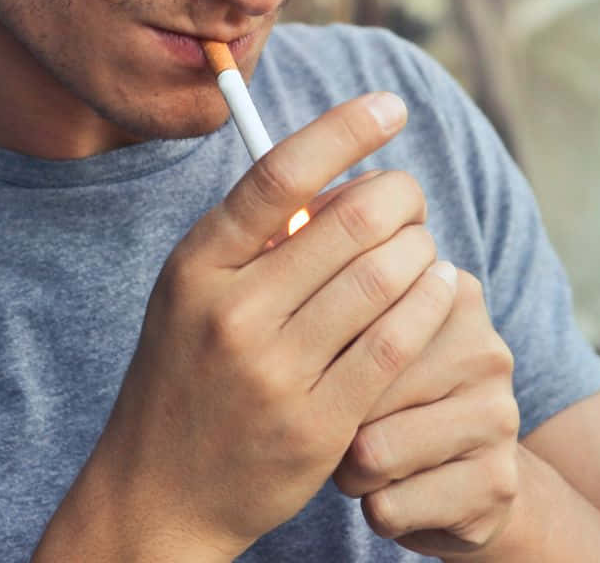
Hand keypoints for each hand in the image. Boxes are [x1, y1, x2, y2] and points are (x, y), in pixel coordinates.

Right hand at [68, 92, 459, 556]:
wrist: (160, 494)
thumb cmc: (188, 375)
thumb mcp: (192, 294)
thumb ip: (252, 238)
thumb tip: (338, 169)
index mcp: (197, 266)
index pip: (280, 173)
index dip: (345, 128)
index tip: (391, 105)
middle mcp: (232, 313)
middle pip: (351, 222)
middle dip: (400, 197)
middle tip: (411, 197)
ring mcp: (275, 372)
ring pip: (384, 279)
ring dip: (421, 250)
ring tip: (423, 248)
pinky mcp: (318, 424)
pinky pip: (396, 345)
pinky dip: (430, 306)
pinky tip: (438, 290)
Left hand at [331, 267, 523, 556]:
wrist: (468, 480)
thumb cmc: (392, 403)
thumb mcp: (368, 347)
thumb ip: (338, 316)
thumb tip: (296, 317)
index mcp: (449, 295)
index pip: (352, 325)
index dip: (322, 364)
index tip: (329, 373)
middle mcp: (484, 351)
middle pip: (359, 390)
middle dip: (334, 422)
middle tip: (347, 429)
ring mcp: (499, 418)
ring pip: (372, 454)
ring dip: (351, 474)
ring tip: (370, 464)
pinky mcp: (496, 484)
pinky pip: (391, 506)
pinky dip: (378, 512)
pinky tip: (399, 497)